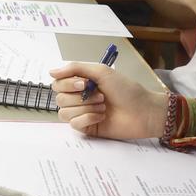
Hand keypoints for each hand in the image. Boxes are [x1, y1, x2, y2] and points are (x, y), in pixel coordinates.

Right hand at [51, 63, 165, 138]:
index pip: (58, 84)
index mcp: (81, 83)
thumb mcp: (101, 71)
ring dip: (85, 107)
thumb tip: (51, 71)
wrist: (143, 111)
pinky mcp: (87, 127)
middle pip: (59, 98)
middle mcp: (80, 98)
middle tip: (100, 95)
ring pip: (64, 112)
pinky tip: (102, 116)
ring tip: (103, 106)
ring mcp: (82, 113)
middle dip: (80, 97)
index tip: (84, 84)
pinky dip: (88, 118)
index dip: (67, 84)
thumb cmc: (127, 90)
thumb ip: (75, 68)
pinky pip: (74, 124)